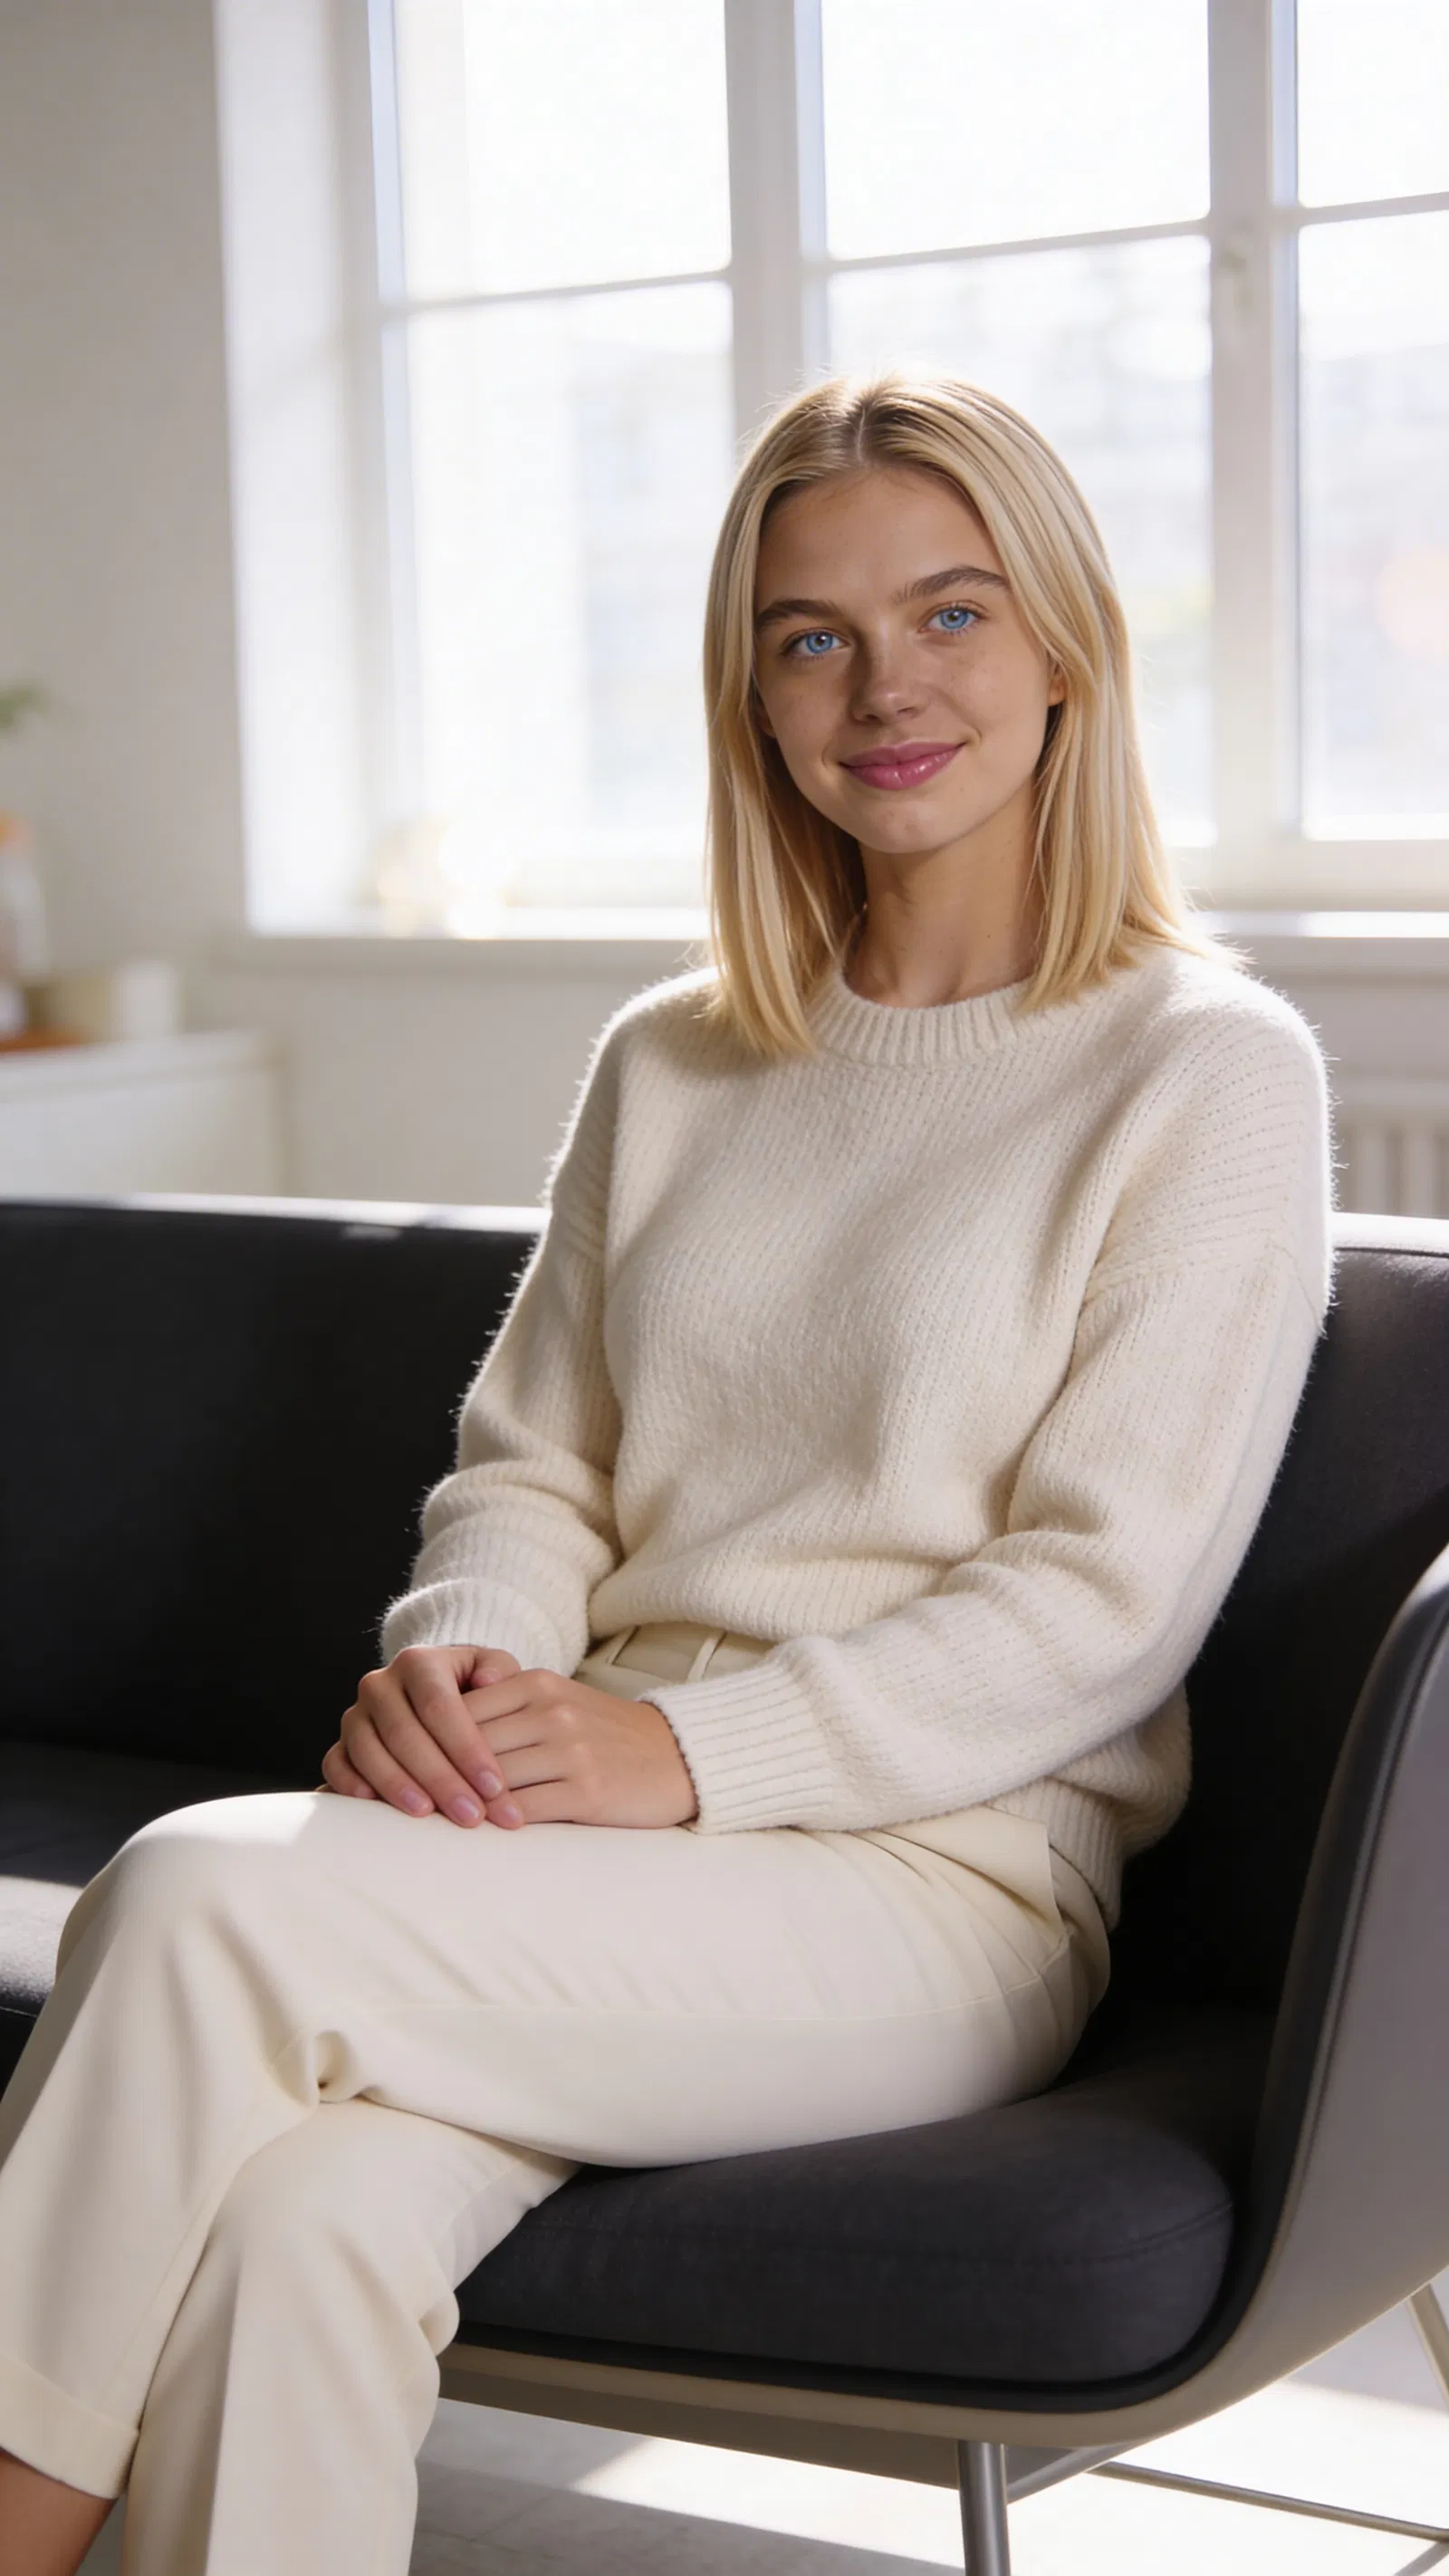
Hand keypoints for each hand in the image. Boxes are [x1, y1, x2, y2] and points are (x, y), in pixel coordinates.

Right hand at [321, 1644, 524, 1825]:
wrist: (434, 1698)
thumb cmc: (473, 1690)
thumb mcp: (492, 1669)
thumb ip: (499, 1668)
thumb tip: (492, 1680)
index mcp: (418, 1662)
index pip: (439, 1705)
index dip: (467, 1748)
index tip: (495, 1786)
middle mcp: (380, 1684)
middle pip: (405, 1734)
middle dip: (441, 1779)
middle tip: (472, 1815)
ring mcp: (355, 1715)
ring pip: (369, 1751)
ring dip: (398, 1786)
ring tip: (429, 1815)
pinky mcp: (340, 1744)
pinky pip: (335, 1764)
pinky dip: (351, 1785)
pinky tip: (375, 1807)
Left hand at [321, 1646, 698, 1830]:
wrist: (679, 1757)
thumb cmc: (605, 1738)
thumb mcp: (557, 1708)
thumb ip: (503, 1716)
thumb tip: (432, 1746)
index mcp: (537, 1684)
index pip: (460, 1711)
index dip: (424, 1743)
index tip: (391, 1770)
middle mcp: (550, 1710)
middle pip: (468, 1744)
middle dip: (429, 1776)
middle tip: (393, 1805)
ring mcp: (569, 1748)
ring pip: (490, 1778)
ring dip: (456, 1805)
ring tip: (425, 1826)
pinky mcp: (587, 1788)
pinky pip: (526, 1808)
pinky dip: (496, 1824)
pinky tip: (479, 1836)